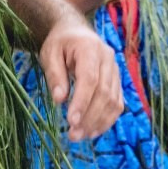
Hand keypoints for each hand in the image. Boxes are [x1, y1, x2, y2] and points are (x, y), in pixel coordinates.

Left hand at [38, 15, 122, 141]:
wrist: (76, 32)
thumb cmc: (60, 43)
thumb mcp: (49, 54)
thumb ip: (55, 75)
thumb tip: (60, 100)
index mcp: (90, 48)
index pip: (90, 79)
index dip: (82, 101)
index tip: (71, 121)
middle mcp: (108, 59)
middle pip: (104, 93)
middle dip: (89, 117)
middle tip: (73, 135)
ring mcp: (116, 71)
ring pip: (114, 101)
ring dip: (99, 122)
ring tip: (81, 136)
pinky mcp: (117, 81)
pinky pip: (117, 103)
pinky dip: (107, 120)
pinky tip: (93, 131)